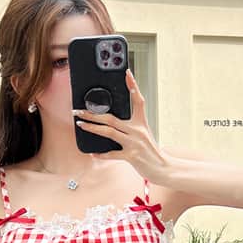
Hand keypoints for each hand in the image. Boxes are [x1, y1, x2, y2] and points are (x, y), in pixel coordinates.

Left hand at [72, 68, 170, 184]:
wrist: (163, 168)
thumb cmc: (151, 152)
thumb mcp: (144, 135)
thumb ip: (130, 128)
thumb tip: (111, 123)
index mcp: (141, 123)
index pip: (138, 100)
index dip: (133, 86)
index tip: (127, 73)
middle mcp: (137, 131)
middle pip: (111, 118)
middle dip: (93, 113)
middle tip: (78, 110)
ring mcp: (134, 143)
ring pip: (109, 132)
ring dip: (92, 128)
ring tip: (81, 124)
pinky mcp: (132, 156)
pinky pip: (112, 154)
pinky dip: (101, 154)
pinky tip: (93, 153)